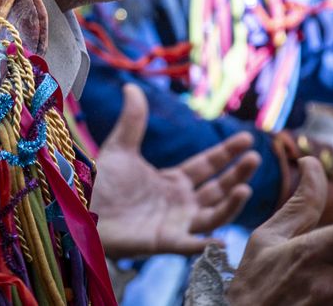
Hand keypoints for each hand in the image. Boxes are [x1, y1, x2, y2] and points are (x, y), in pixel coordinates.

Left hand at [92, 84, 259, 256]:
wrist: (77, 208)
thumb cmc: (98, 183)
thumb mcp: (120, 148)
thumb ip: (132, 120)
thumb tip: (132, 86)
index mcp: (171, 181)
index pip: (207, 166)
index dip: (227, 153)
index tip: (247, 138)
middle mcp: (179, 203)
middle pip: (217, 188)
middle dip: (237, 173)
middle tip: (255, 157)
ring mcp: (174, 224)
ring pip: (212, 215)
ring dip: (231, 204)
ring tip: (245, 187)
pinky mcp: (163, 242)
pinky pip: (190, 245)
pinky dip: (206, 244)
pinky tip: (223, 239)